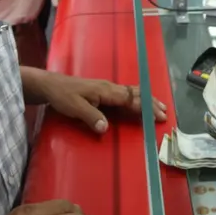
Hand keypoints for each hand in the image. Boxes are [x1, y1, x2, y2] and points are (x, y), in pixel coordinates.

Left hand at [39, 73, 167, 132]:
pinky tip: (139, 101)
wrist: (51, 85)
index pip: (129, 99)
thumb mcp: (75, 108)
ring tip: (159, 106)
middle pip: (135, 94)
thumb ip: (91, 117)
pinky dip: (136, 97)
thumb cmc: (63, 96)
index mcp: (105, 91)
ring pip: (131, 92)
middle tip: (164, 112)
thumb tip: (106, 128)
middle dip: (150, 102)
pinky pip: (125, 93)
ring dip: (146, 99)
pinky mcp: (102, 91)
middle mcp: (109, 88)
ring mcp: (106, 88)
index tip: (156, 115)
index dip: (144, 107)